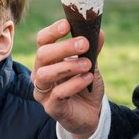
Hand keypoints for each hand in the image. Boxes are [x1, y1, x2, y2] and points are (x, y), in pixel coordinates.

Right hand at [31, 19, 104, 138]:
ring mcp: (43, 92)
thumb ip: (92, 49)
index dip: (52, 31)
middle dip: (63, 47)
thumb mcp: (90, 64)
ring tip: (88, 64)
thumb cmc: (85, 85)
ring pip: (45, 74)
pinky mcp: (51, 107)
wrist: (90, 114)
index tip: (68, 24)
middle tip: (84, 44)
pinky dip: (74, 84)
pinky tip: (88, 78)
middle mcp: (40, 73)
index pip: (43, 41)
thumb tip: (98, 31)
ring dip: (67, 66)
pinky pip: (58, 94)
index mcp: (47, 59)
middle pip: (42, 55)